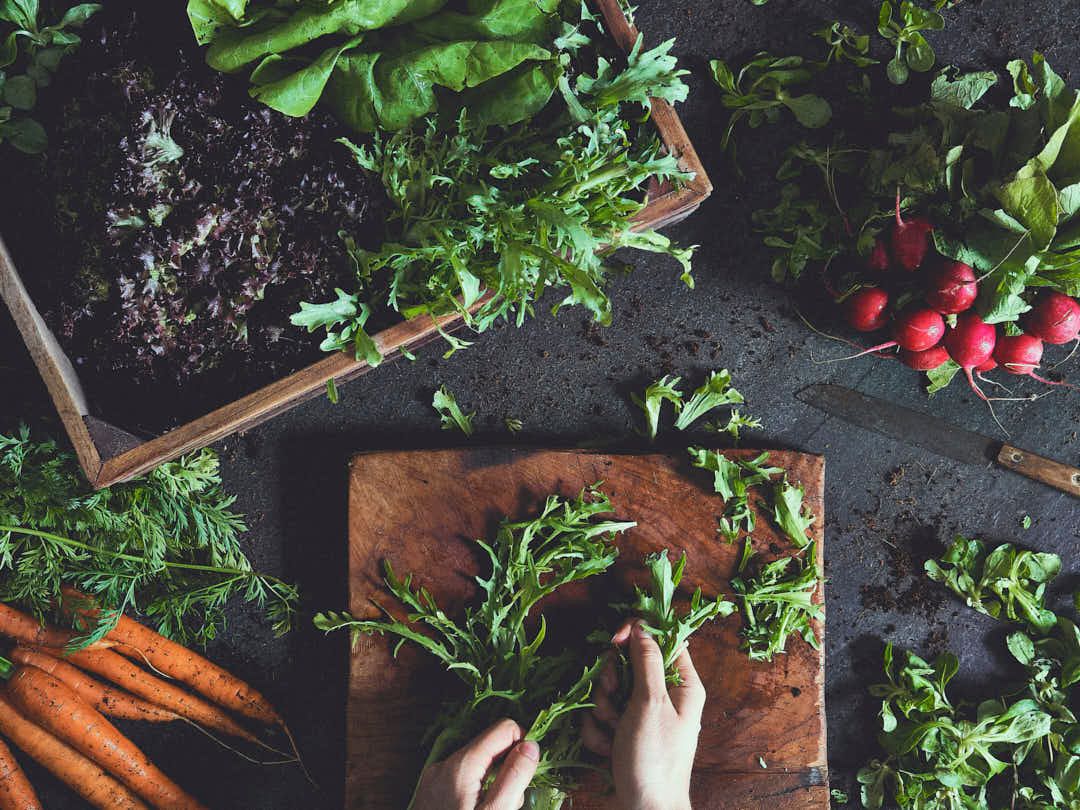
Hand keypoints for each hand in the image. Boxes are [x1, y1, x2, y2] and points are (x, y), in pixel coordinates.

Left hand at [412, 718, 540, 809]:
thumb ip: (514, 778)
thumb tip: (531, 746)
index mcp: (461, 765)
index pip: (504, 729)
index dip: (523, 746)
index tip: (529, 773)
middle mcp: (445, 765)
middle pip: (492, 748)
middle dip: (509, 770)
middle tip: (511, 804)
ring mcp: (435, 778)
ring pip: (480, 765)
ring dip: (496, 784)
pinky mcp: (432, 792)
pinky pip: (464, 780)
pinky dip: (479, 792)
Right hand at [582, 619, 704, 809]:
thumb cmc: (654, 759)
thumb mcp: (650, 704)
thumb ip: (646, 661)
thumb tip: (641, 626)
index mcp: (683, 685)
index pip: (663, 639)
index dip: (638, 634)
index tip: (615, 639)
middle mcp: (664, 697)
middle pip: (629, 664)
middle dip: (612, 680)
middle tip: (614, 697)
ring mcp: (642, 717)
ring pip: (610, 690)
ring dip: (602, 709)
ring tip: (612, 731)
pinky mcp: (624, 734)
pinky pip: (601, 717)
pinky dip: (599, 731)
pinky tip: (607, 748)